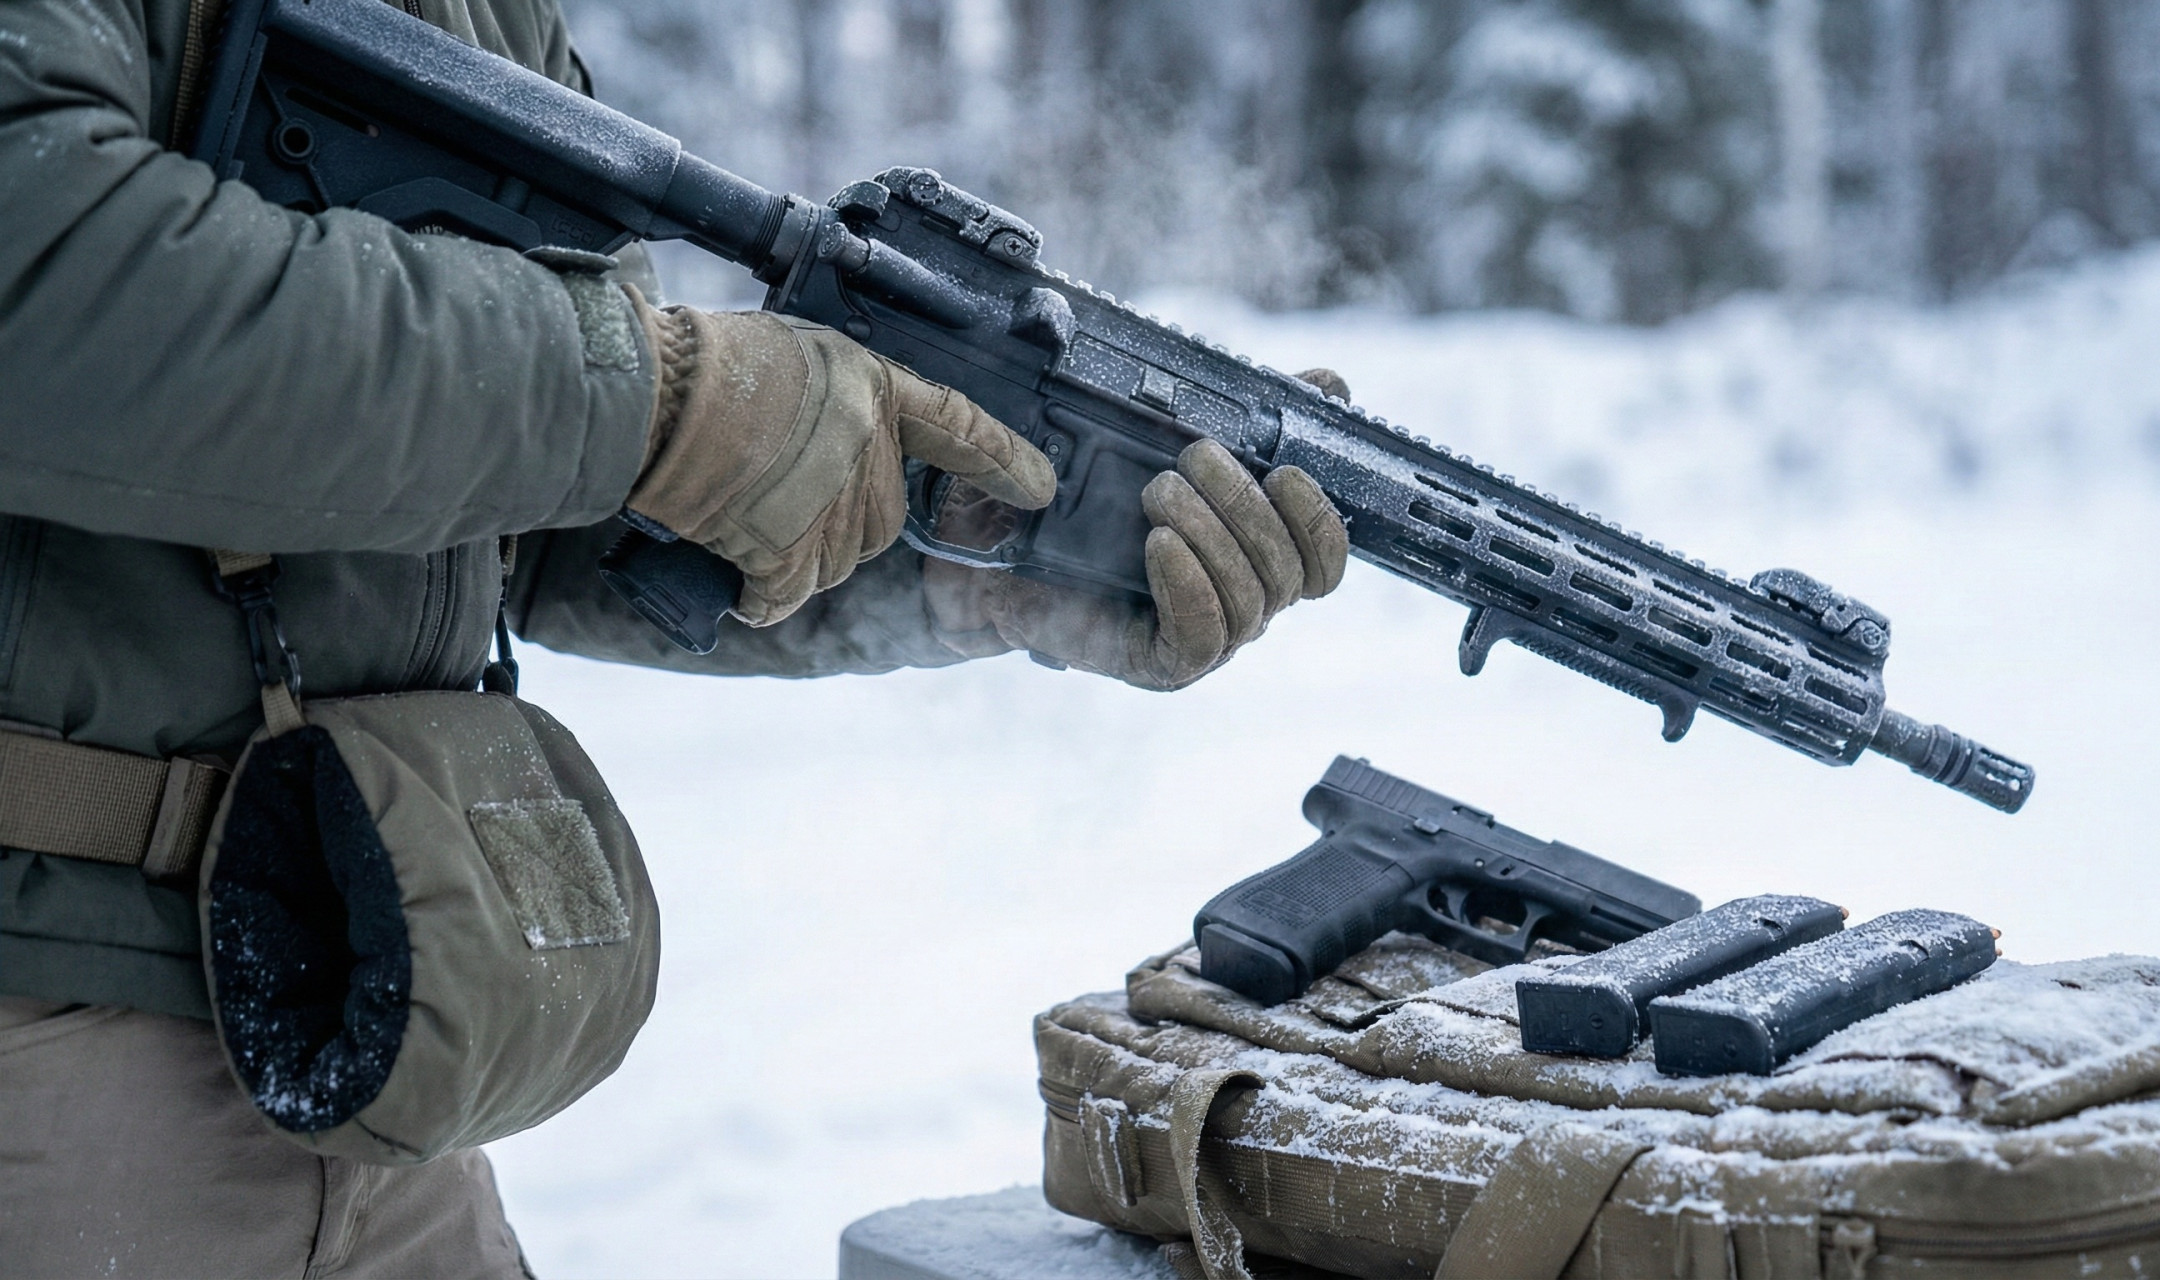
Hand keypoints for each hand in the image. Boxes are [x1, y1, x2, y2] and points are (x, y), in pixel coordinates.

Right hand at [624, 302, 1055, 625]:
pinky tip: (728, 568)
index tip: (1041, 488)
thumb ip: (828, 400)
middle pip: (878, 519)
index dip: (1003, 460)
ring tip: (732, 508)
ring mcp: (838, 507)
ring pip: (833, 561)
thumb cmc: (704, 365)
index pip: (958, 427)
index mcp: (875, 388)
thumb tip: (814, 444)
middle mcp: (872, 452)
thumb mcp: (790, 353)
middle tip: (763, 488)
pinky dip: (756, 593)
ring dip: (788, 554)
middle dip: (830, 518)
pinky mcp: (795, 554)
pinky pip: (782, 596)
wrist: (659, 396)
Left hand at [925, 387, 1349, 691]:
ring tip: (1159, 490)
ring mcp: (1206, 641)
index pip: (1324, 565)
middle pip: (1287, 575)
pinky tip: (1158, 541)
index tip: (1282, 470)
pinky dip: (1187, 583)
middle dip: (1246, 507)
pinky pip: (1200, 635)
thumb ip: (1255, 419)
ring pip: (1249, 603)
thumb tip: (1331, 384)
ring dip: (1211, 535)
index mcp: (1257, 560)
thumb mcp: (1172, 443)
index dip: (1318, 520)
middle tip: (1193, 456)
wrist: (1002, 542)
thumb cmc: (1091, 494)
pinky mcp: (1162, 665)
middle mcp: (1243, 606)